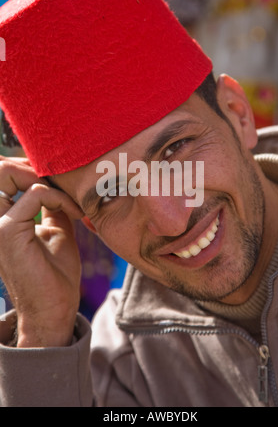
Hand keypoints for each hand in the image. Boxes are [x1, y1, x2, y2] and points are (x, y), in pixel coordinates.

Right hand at [0, 156, 83, 346]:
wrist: (55, 309)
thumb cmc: (56, 275)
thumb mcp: (57, 231)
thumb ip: (53, 206)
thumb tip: (60, 184)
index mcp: (3, 218)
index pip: (5, 174)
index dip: (32, 167)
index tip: (63, 180)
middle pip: (0, 168)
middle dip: (33, 164)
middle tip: (62, 178)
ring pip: (6, 172)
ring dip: (42, 175)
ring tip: (67, 192)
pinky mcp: (6, 231)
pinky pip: (35, 194)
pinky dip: (58, 197)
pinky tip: (74, 211)